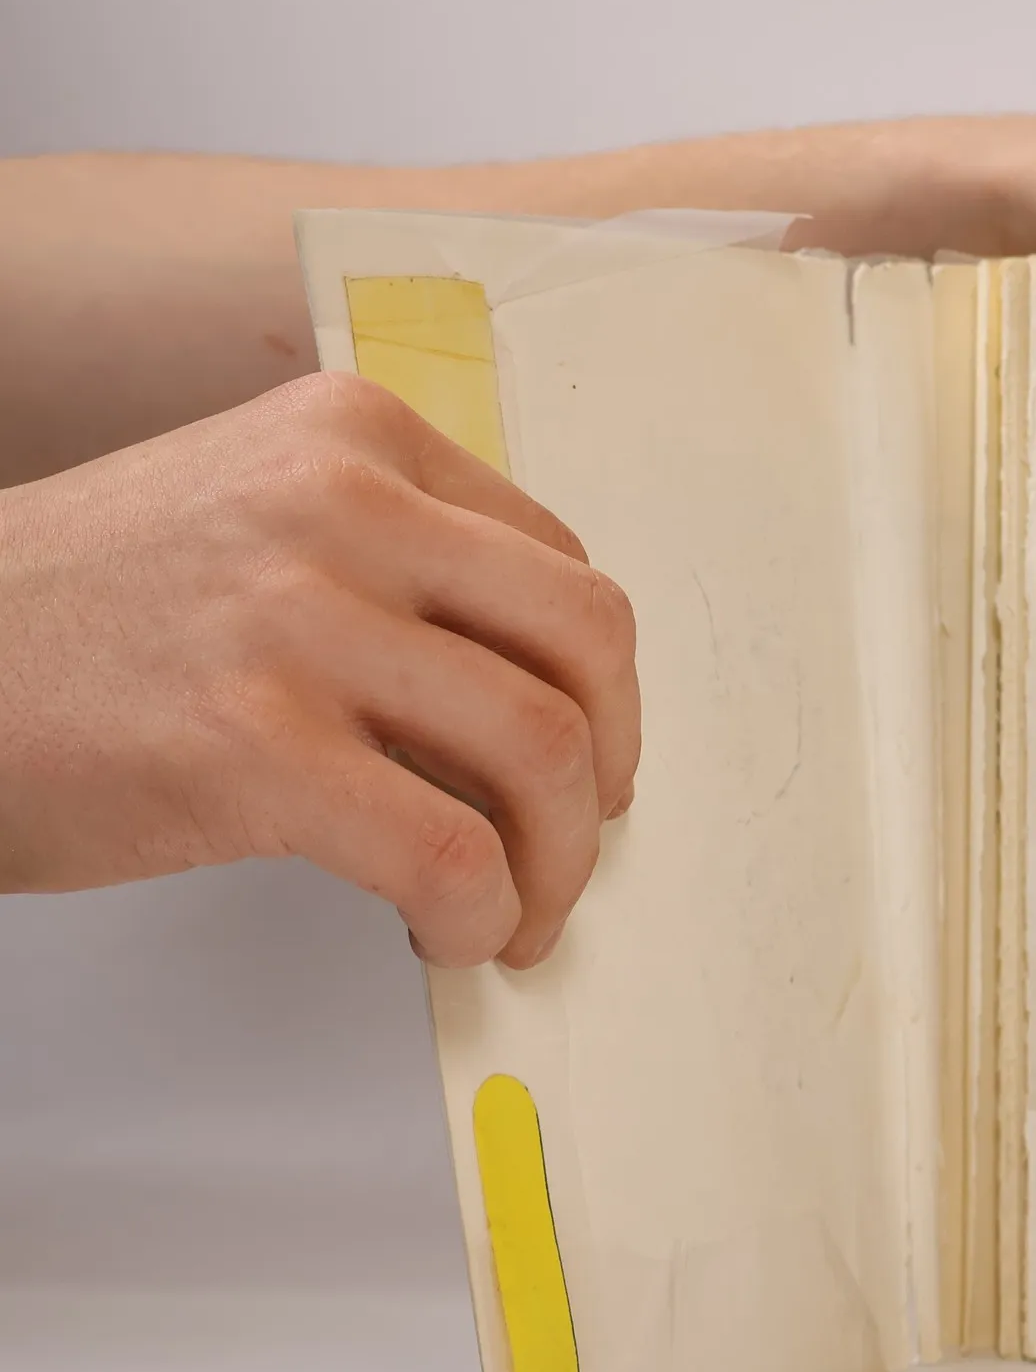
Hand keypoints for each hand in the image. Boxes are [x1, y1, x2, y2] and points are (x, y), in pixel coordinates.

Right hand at [0, 373, 641, 968]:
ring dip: (561, 860)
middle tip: (582, 834)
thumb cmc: (87, 610)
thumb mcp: (262, 521)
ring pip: (544, 748)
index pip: (556, 563)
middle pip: (586, 638)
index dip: (593, 679)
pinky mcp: (251, 745)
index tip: (584, 748)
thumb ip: (399, 567)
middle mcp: (347, 503)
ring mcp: (300, 618)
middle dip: (612, 759)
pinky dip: (482, 913)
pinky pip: (450, 852)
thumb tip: (545, 703)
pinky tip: (451, 935)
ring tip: (520, 911)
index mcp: (359, 435)